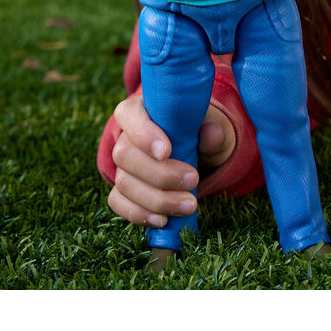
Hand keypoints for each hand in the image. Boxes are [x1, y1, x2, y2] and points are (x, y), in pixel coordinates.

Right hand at [107, 96, 235, 227]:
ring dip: (156, 199)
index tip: (167, 151)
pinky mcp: (122, 189)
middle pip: (124, 155)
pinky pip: (119, 203)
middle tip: (193, 180)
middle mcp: (125, 137)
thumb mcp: (210, 123)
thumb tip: (212, 135)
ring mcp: (122, 165)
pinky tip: (162, 220)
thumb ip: (212, 128)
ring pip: (124, 183)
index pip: (128, 115)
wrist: (195, 147)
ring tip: (188, 205)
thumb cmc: (198, 129)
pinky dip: (140, 214)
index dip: (143, 134)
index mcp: (141, 110)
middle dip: (159, 174)